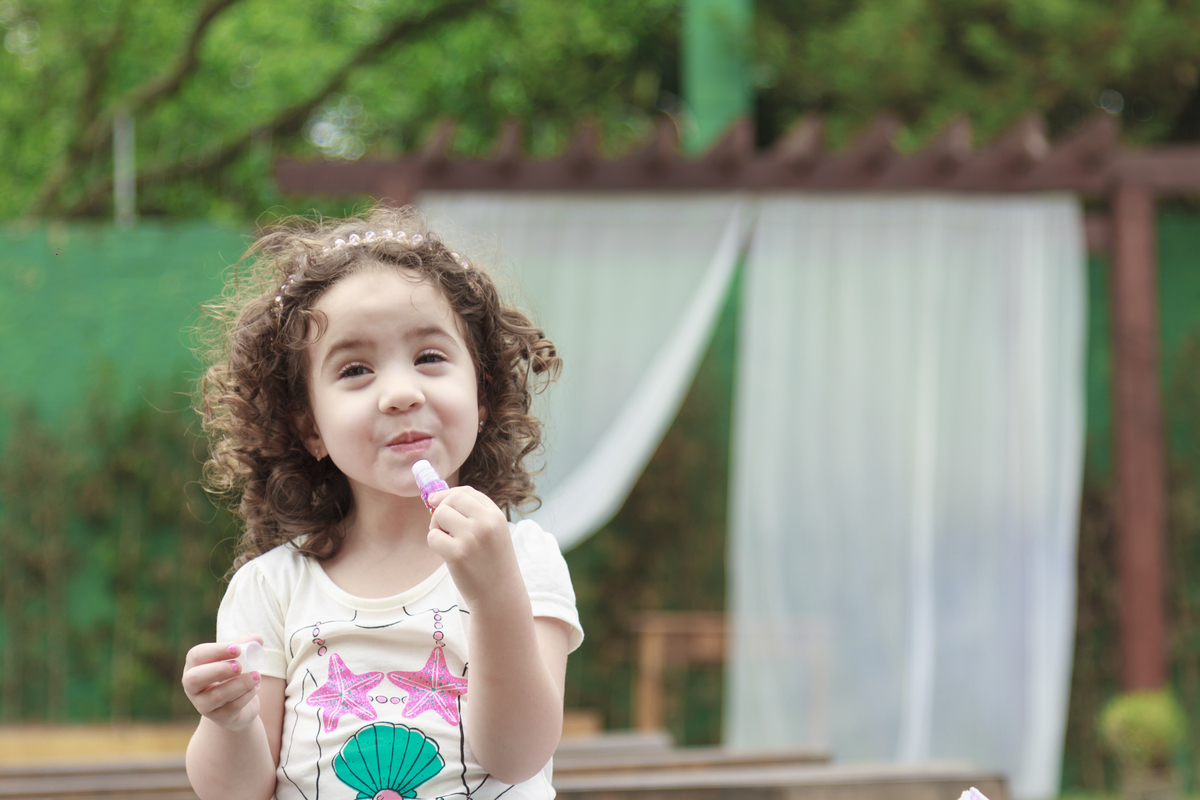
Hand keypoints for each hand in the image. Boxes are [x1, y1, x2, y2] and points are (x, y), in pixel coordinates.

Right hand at [182, 635, 262, 730]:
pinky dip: (246, 696)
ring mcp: (203, 704)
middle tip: (240, 666)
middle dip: (219, 670)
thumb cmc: (234, 675)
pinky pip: (231, 708)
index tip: (237, 649)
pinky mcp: (218, 717)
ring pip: (216, 696)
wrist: (239, 706)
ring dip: (239, 684)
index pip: (196, 655)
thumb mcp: (238, 658)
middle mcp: (192, 687)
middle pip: (194, 679)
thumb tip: (257, 638)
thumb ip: (245, 645)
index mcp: (194, 666)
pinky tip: (256, 688)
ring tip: (256, 676)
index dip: (216, 651)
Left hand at [426, 486, 522, 605]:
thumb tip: (436, 498)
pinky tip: (445, 553)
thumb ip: (473, 514)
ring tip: (446, 540)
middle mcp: (486, 523)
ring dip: (436, 527)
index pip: (467, 492)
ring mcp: (472, 538)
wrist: (499, 594)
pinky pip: (433, 537)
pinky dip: (434, 543)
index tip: (436, 501)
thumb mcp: (493, 532)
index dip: (448, 495)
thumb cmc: (493, 562)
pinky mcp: (457, 554)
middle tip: (442, 527)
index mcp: (496, 515)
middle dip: (441, 510)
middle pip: (452, 499)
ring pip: (440, 515)